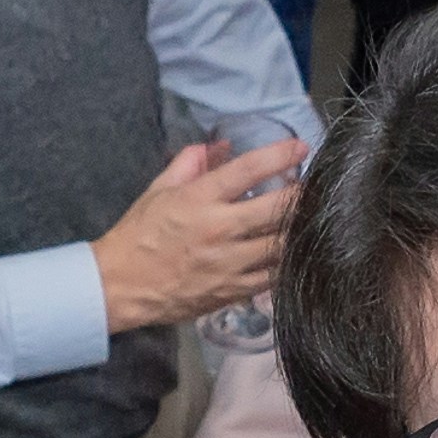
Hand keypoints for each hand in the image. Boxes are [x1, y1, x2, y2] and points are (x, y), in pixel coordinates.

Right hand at [93, 138, 303, 332]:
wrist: (120, 286)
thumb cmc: (139, 235)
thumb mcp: (159, 191)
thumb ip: (190, 164)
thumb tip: (222, 146)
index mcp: (199, 199)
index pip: (248, 170)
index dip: (280, 155)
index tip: (301, 148)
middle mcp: (219, 230)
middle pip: (276, 209)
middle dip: (302, 195)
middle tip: (316, 187)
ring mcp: (229, 264)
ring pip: (281, 245)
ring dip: (301, 230)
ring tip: (313, 219)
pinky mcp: (233, 291)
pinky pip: (273, 276)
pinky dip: (288, 263)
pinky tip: (296, 253)